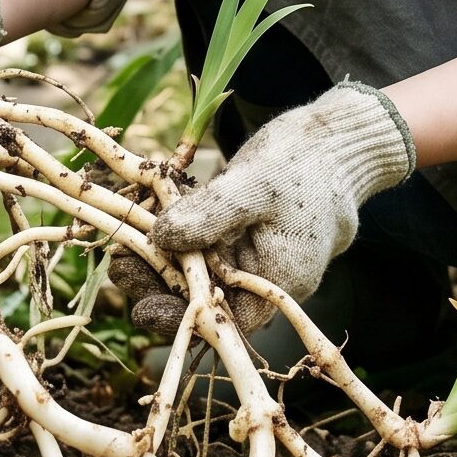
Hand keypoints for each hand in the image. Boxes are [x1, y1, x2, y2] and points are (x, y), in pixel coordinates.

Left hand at [118, 83, 415, 335]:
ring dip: (159, 258)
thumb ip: (211, 215)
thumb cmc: (306, 161)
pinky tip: (142, 221)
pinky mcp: (239, 226)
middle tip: (119, 265)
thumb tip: (160, 239)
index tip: (142, 307)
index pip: (227, 320)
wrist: (337, 136)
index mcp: (280, 280)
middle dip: (160, 285)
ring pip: (197, 267)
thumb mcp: (256, 186)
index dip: (182, 319)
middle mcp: (263, 274)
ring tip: (122, 245)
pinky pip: (200, 239)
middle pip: (205, 296)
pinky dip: (172, 233)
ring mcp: (251, 250)